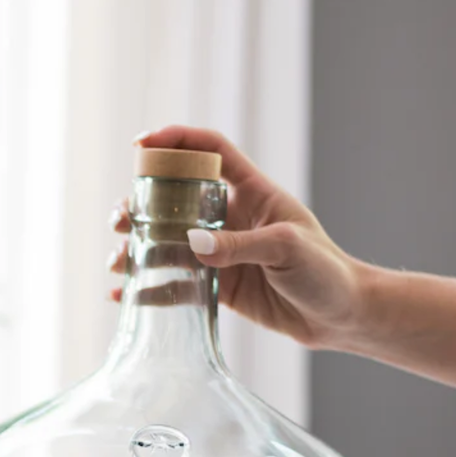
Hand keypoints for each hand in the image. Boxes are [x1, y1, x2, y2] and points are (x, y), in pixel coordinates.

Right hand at [109, 126, 365, 350]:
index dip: (175, 140)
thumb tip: (191, 245)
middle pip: (174, 199)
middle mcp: (229, 219)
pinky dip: (148, 290)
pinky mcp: (215, 288)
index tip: (140, 144)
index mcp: (251, 193)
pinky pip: (174, 286)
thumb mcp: (285, 249)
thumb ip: (239, 245)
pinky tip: (123, 297)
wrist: (338, 316)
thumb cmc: (324, 271)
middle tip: (119, 220)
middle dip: (139, 205)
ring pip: (166, 244)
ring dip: (136, 250)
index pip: (209, 151)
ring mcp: (219, 254)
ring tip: (117, 263)